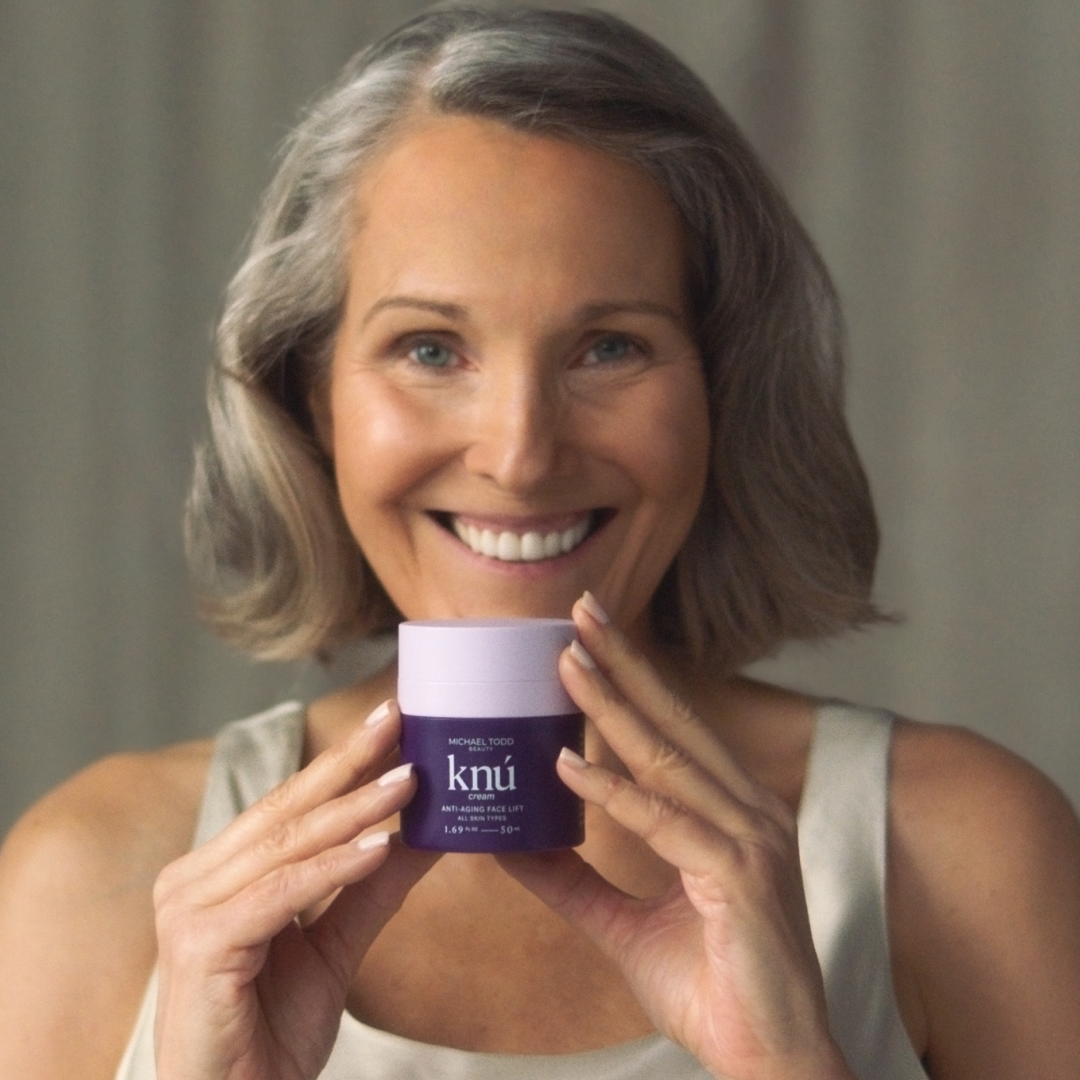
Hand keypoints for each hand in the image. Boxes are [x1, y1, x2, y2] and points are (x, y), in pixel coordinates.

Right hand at [151, 701, 437, 1079]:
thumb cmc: (270, 1033)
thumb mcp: (335, 946)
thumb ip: (370, 887)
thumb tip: (423, 833)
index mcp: (217, 872)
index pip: (289, 804)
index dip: (342, 762)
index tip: (393, 721)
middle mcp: (193, 880)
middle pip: (285, 809)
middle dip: (348, 762)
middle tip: (400, 720)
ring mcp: (188, 910)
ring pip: (286, 845)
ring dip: (353, 810)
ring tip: (409, 780)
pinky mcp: (200, 946)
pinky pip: (280, 894)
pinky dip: (333, 868)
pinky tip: (379, 847)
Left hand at [500, 595, 853, 1079]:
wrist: (768, 1064)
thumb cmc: (713, 989)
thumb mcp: (622, 926)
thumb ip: (573, 882)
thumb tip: (512, 846)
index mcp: (729, 813)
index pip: (673, 732)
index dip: (631, 680)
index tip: (586, 640)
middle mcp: (747, 811)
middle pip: (674, 721)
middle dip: (625, 662)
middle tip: (579, 609)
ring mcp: (750, 838)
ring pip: (668, 757)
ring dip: (613, 705)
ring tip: (565, 661)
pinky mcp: (740, 876)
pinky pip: (665, 822)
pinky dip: (613, 792)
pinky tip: (567, 763)